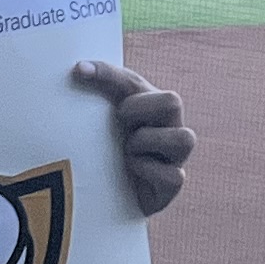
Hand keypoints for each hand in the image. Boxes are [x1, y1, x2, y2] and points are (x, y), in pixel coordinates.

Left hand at [73, 59, 194, 216]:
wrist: (110, 195)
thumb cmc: (110, 149)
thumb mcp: (103, 115)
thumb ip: (99, 87)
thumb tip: (80, 68)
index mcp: (150, 105)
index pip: (136, 81)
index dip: (110, 76)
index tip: (80, 73)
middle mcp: (169, 126)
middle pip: (173, 100)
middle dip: (140, 109)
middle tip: (119, 119)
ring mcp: (175, 156)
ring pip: (185, 138)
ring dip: (147, 141)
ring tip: (127, 150)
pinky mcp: (172, 185)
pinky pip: (173, 176)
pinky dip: (147, 171)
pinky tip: (130, 173)